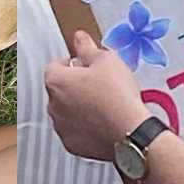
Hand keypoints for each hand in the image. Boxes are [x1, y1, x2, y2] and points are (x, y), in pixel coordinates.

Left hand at [44, 31, 150, 161]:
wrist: (130, 132)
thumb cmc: (117, 95)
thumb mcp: (107, 60)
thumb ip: (88, 48)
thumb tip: (79, 38)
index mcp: (56, 81)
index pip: (55, 65)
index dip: (72, 62)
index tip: (86, 64)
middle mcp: (53, 105)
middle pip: (60, 89)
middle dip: (76, 85)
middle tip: (99, 83)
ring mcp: (61, 127)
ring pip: (67, 111)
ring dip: (79, 106)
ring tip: (104, 103)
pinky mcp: (72, 145)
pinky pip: (75, 130)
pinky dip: (85, 126)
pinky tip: (103, 121)